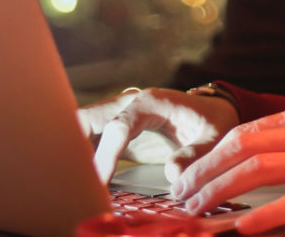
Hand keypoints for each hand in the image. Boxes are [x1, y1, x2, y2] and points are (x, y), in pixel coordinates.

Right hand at [78, 87, 239, 183]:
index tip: (100, 181)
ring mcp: (117, 116)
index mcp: (150, 102)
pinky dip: (79, 158)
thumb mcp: (215, 137)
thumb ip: (196, 154)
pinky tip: (79, 180)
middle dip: (72, 147)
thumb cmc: (213, 122)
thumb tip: (173, 175)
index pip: (118, 126)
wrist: (212, 112)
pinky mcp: (115, 133)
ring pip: (80, 128)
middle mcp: (127, 104)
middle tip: (71, 180)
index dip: (107, 155)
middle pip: (86, 119)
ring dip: (70, 152)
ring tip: (70, 182)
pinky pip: (88, 142)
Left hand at [171, 106, 284, 233]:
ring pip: (260, 169)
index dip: (211, 154)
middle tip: (182, 194)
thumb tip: (244, 159)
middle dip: (206, 171)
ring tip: (200, 209)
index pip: (244, 132)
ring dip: (222, 190)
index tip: (189, 175)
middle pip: (243, 146)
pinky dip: (264, 215)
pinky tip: (243, 227)